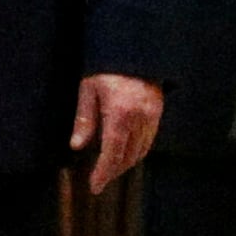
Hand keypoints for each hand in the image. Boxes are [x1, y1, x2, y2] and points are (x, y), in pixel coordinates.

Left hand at [72, 73, 162, 193]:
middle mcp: (139, 118)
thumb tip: (77, 146)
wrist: (133, 49)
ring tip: (110, 167)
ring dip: (125, 163)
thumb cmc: (105, 68)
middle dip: (113, 171)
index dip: (104, 173)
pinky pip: (149, 140)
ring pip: (140, 151)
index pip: (112, 153)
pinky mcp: (158, 113)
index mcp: (119, 113)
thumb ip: (84, 119)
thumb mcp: (88, 90)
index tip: (95, 186)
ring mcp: (152, 116)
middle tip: (100, 179)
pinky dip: (137, 151)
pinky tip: (125, 151)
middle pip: (128, 157)